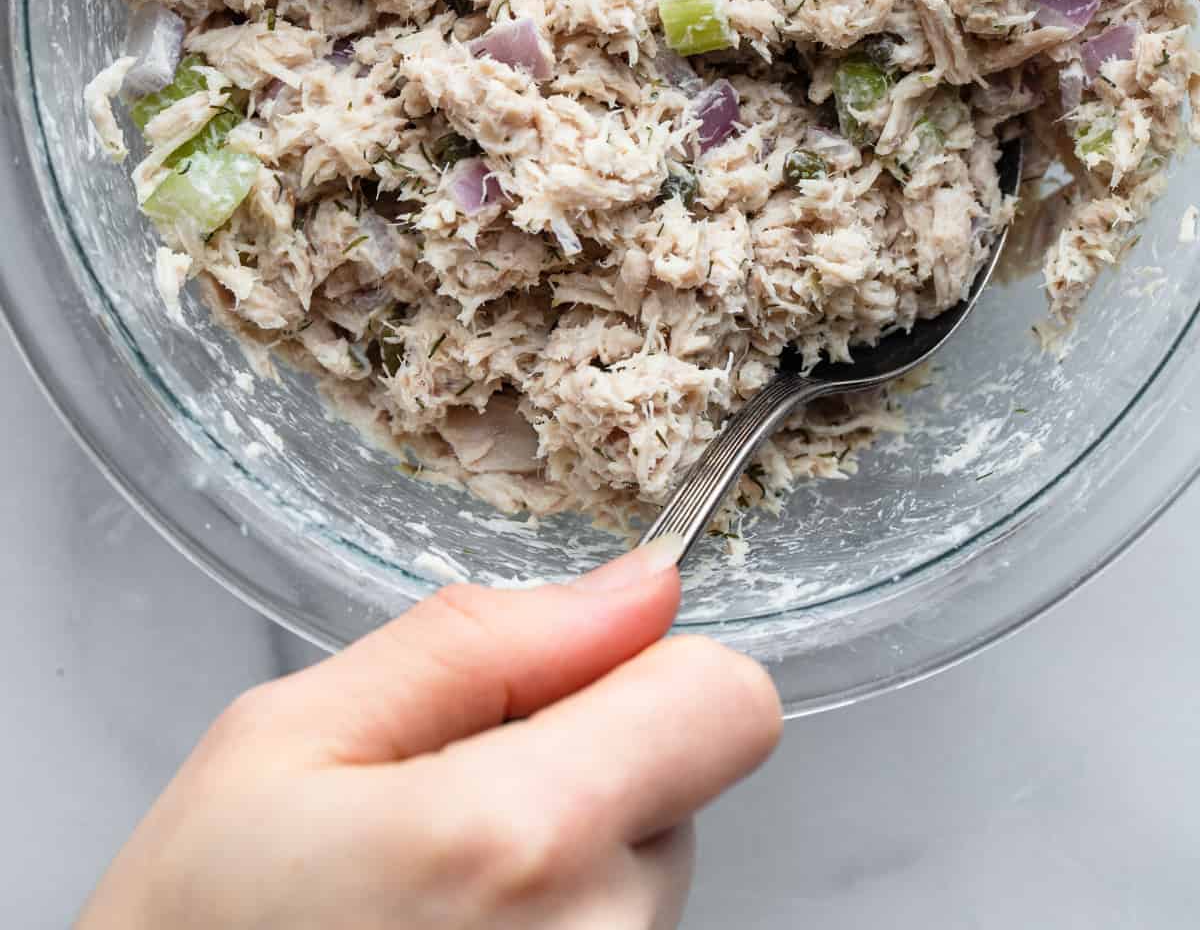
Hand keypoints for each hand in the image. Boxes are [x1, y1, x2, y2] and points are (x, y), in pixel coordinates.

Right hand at [76, 543, 780, 928]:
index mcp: (521, 841)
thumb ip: (478, 644)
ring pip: (649, 864)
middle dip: (584, 761)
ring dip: (564, 855)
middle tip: (436, 809)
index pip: (728, 701)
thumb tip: (638, 587)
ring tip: (426, 893)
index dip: (649, 667)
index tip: (557, 684)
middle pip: (683, 778)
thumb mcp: (289, 740)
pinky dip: (554, 922)